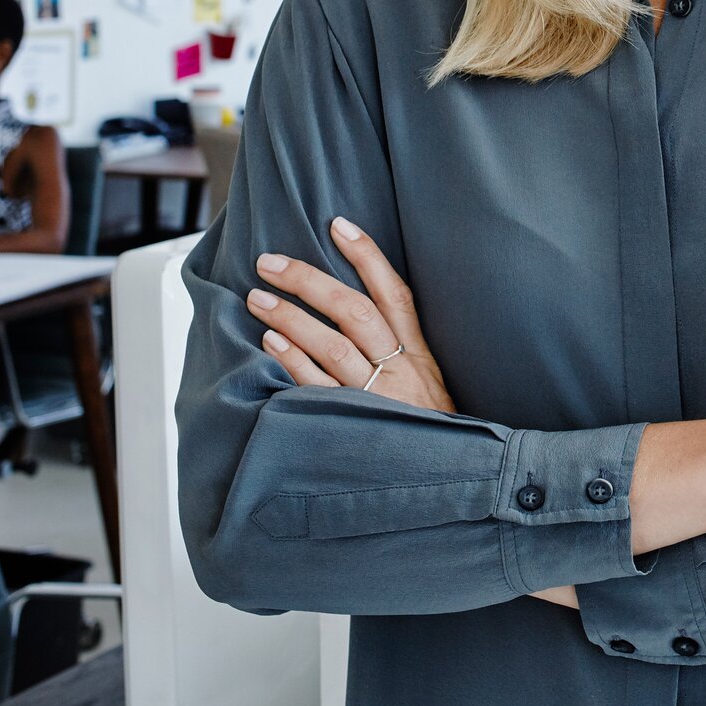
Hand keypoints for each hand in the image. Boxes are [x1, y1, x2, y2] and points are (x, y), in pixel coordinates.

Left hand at [246, 216, 456, 414]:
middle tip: (271, 262)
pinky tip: (270, 341)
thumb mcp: (429, 384)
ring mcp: (376, 398)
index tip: (338, 225)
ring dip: (291, 317)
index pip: (395, 293)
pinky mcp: (354, 425)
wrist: (449, 480)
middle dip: (310, 281)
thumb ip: (401, 351)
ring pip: (333, 345)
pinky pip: (318, 388)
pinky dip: (293, 362)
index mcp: (420, 354)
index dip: (367, 256)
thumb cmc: (430, 431)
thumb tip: (357, 309)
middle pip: (354, 311)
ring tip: (256, 297)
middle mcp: (400, 370)